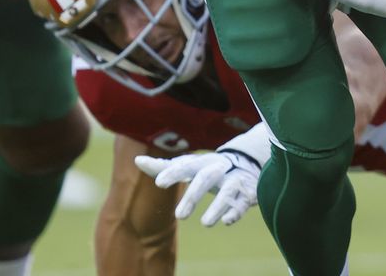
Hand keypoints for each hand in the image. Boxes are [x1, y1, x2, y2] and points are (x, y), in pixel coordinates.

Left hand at [133, 147, 261, 227]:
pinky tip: (227, 220)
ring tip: (206, 224)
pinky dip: (237, 210)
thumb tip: (137, 161)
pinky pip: (244, 201)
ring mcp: (235, 179)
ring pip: (228, 190)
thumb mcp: (188, 165)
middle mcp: (219, 168)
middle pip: (207, 177)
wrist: (246, 163)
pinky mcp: (248, 192)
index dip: (172, 172)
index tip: (159, 183)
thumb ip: (164, 166)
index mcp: (202, 162)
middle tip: (180, 216)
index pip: (185, 165)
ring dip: (218, 206)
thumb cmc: (208, 169)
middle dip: (194, 195)